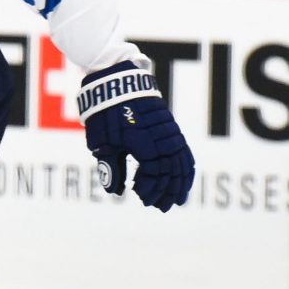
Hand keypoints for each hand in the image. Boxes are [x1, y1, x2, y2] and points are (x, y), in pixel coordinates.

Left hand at [77, 61, 194, 211]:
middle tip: (159, 206)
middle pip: (171, 172)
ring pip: (181, 163)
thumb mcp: (102, 143)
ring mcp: (169, 133)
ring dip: (180, 182)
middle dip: (166, 191)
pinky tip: (184, 176)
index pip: (154, 175)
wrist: (118, 82)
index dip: (148, 189)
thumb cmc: (106, 114)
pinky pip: (184, 150)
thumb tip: (116, 191)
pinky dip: (185, 166)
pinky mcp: (170, 126)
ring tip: (177, 199)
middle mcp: (162, 140)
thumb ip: (111, 167)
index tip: (139, 197)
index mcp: (144, 145)